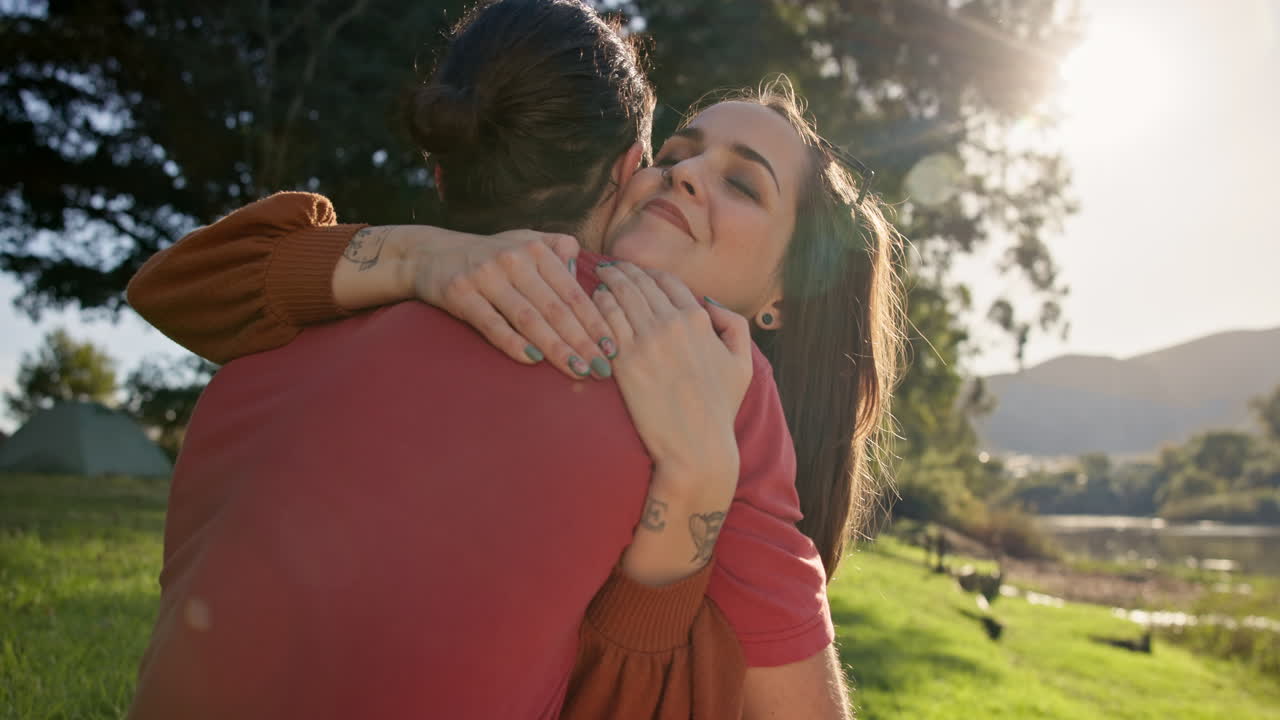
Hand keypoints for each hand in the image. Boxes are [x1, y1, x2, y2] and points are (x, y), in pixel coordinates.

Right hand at [404, 228, 615, 379]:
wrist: (430, 253)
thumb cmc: (489, 254)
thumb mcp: (524, 242)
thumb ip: (558, 250)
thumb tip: (585, 272)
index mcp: (535, 249)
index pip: (572, 292)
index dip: (595, 321)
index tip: (613, 348)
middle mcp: (513, 259)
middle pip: (555, 309)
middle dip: (582, 341)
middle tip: (602, 369)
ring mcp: (486, 276)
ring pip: (528, 318)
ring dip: (555, 347)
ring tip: (577, 371)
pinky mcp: (460, 293)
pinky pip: (491, 323)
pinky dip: (512, 342)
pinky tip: (532, 361)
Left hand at [592, 261, 753, 582]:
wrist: (696, 446)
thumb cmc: (720, 408)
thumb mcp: (742, 363)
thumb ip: (734, 324)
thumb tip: (708, 301)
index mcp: (698, 320)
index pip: (668, 281)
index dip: (650, 273)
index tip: (638, 272)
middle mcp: (670, 324)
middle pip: (640, 284)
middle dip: (624, 271)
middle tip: (611, 266)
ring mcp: (645, 342)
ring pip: (619, 297)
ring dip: (608, 283)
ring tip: (599, 278)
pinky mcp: (623, 362)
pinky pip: (605, 322)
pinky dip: (597, 307)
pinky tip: (591, 304)